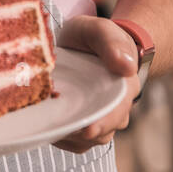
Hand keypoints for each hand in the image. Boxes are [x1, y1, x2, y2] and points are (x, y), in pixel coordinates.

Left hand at [51, 15, 140, 152]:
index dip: (104, 122)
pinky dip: (60, 137)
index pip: (118, 111)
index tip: (88, 130)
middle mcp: (116, 109)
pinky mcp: (81, 126)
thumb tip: (126, 67)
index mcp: (125, 87)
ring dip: (67, 136)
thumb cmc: (94, 38)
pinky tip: (46, 126)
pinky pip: (73, 141)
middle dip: (80, 133)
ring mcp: (99, 120)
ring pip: (86, 140)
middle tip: (58, 128)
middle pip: (101, 131)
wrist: (87, 46)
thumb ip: (110, 42)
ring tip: (47, 124)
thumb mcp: (99, 30)